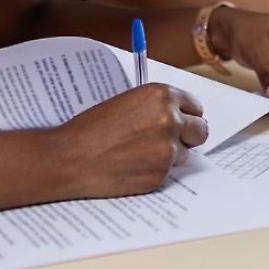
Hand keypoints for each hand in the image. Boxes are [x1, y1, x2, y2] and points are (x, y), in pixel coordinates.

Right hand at [51, 84, 206, 199]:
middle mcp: (170, 119)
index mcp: (162, 95)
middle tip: (173, 140)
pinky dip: (155, 171)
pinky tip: (132, 166)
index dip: (187, 115)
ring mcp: (167, 148)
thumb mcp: (127, 102)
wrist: (67, 157)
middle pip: (201, 130)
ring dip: (171, 155)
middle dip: (189, 136)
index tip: (183, 120)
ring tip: (140, 153)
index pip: (195, 106)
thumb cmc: (90, 128)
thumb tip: (178, 114)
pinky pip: (168, 172)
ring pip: (186, 153)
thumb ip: (156, 106)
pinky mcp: (160, 173)